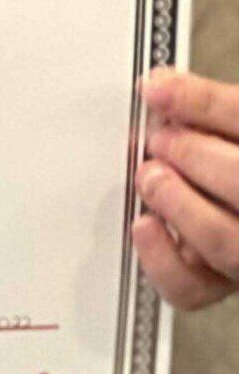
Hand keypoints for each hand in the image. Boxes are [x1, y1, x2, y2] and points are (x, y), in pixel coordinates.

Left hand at [132, 67, 238, 308]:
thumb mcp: (231, 131)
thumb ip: (209, 110)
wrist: (237, 206)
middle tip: (160, 139)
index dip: (205, 104)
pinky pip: (192, 287)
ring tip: (150, 175)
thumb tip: (159, 85)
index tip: (157, 88)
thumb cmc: (232, 163)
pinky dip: (160, 259)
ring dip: (177, 201)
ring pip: (222, 239)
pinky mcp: (221, 282)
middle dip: (194, 155)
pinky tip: (144, 225)